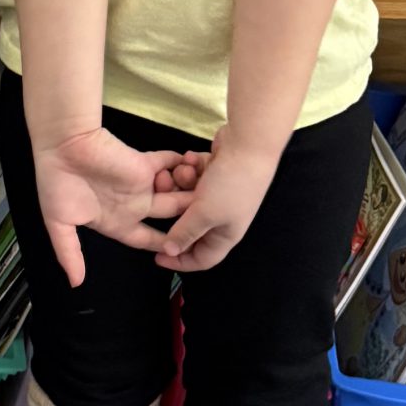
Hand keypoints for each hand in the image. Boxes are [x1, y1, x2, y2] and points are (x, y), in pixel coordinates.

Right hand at [33, 128, 203, 286]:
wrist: (60, 145)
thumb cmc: (57, 183)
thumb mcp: (59, 223)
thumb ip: (69, 253)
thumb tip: (75, 283)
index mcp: (115, 221)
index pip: (147, 239)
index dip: (164, 247)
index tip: (182, 256)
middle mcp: (132, 204)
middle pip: (167, 218)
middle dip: (186, 222)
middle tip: (209, 226)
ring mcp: (140, 182)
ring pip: (173, 192)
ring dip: (188, 195)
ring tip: (207, 199)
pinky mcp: (144, 162)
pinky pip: (170, 164)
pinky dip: (183, 165)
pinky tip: (198, 169)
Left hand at [155, 132, 279, 274]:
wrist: (249, 144)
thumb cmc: (229, 185)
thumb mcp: (204, 213)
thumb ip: (185, 232)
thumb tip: (170, 252)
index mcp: (225, 234)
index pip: (202, 259)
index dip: (180, 261)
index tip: (156, 257)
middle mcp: (223, 217)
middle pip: (191, 225)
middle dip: (175, 211)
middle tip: (159, 197)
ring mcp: (220, 193)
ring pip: (189, 197)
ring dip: (182, 183)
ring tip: (183, 171)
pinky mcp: (217, 173)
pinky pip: (196, 176)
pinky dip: (192, 168)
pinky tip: (192, 157)